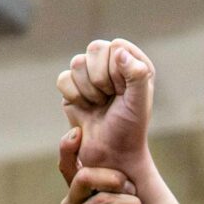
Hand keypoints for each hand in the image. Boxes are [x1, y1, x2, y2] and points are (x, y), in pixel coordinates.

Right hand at [55, 39, 154, 177]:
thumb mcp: (140, 104)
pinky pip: (63, 79)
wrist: (111, 156)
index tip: (122, 92)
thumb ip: (137, 75)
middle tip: (109, 100)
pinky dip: (73, 96)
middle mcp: (112, 65)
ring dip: (88, 90)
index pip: (117, 47)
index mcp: (133, 64)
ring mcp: (91, 75)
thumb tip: (119, 51)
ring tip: (99, 106)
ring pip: (77, 63)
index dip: (116, 71)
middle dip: (100, 79)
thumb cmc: (129, 131)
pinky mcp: (73, 88)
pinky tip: (86, 108)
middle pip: (95, 49)